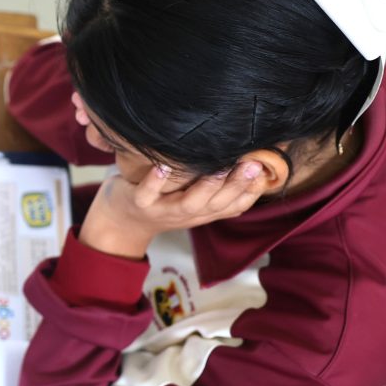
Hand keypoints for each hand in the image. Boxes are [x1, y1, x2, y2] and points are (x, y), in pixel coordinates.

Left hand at [80, 162, 267, 258]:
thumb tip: (254, 166)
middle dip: (236, 185)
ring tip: (218, 167)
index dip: (251, 191)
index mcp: (203, 212)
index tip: (266, 170)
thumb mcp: (193, 199)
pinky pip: (147, 194)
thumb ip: (217, 188)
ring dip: (205, 187)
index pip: (234, 206)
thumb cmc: (162, 200)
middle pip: (216, 204)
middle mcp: (186, 214)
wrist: (120, 221)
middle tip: (253, 164)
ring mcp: (162, 210)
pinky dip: (155, 181)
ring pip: (189, 204)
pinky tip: (163, 166)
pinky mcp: (138, 203)